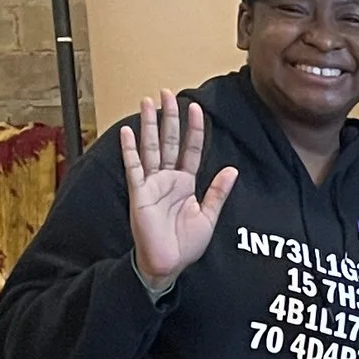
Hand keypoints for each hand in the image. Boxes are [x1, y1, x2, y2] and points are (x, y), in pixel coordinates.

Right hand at [120, 92, 236, 289]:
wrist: (168, 264)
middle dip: (169, 117)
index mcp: (185, 183)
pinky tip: (127, 132)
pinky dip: (129, 150)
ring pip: (150, 148)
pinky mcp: (138, 193)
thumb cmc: (185, 244)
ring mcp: (151, 184)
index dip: (193, 129)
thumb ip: (218, 192)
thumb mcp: (208, 217)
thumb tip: (231, 169)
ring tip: (147, 102)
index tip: (196, 108)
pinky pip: (133, 168)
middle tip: (167, 93)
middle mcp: (167, 179)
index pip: (190, 150)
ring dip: (149, 125)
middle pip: (168, 141)